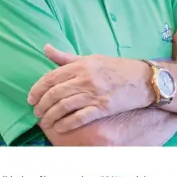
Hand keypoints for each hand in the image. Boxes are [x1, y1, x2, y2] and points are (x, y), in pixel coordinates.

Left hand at [27, 45, 153, 131]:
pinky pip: (79, 117)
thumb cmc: (118, 69)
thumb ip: (67, 57)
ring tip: (45, 122)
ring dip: (50, 116)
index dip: (37, 90)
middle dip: (41, 105)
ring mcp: (94, 93)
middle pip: (54, 94)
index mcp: (81, 65)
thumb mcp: (92, 58)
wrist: (144, 80)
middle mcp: (85, 78)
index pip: (51, 78)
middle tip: (36, 113)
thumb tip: (46, 48)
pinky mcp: (103, 108)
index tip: (31, 99)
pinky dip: (66, 124)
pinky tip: (60, 127)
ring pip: (63, 106)